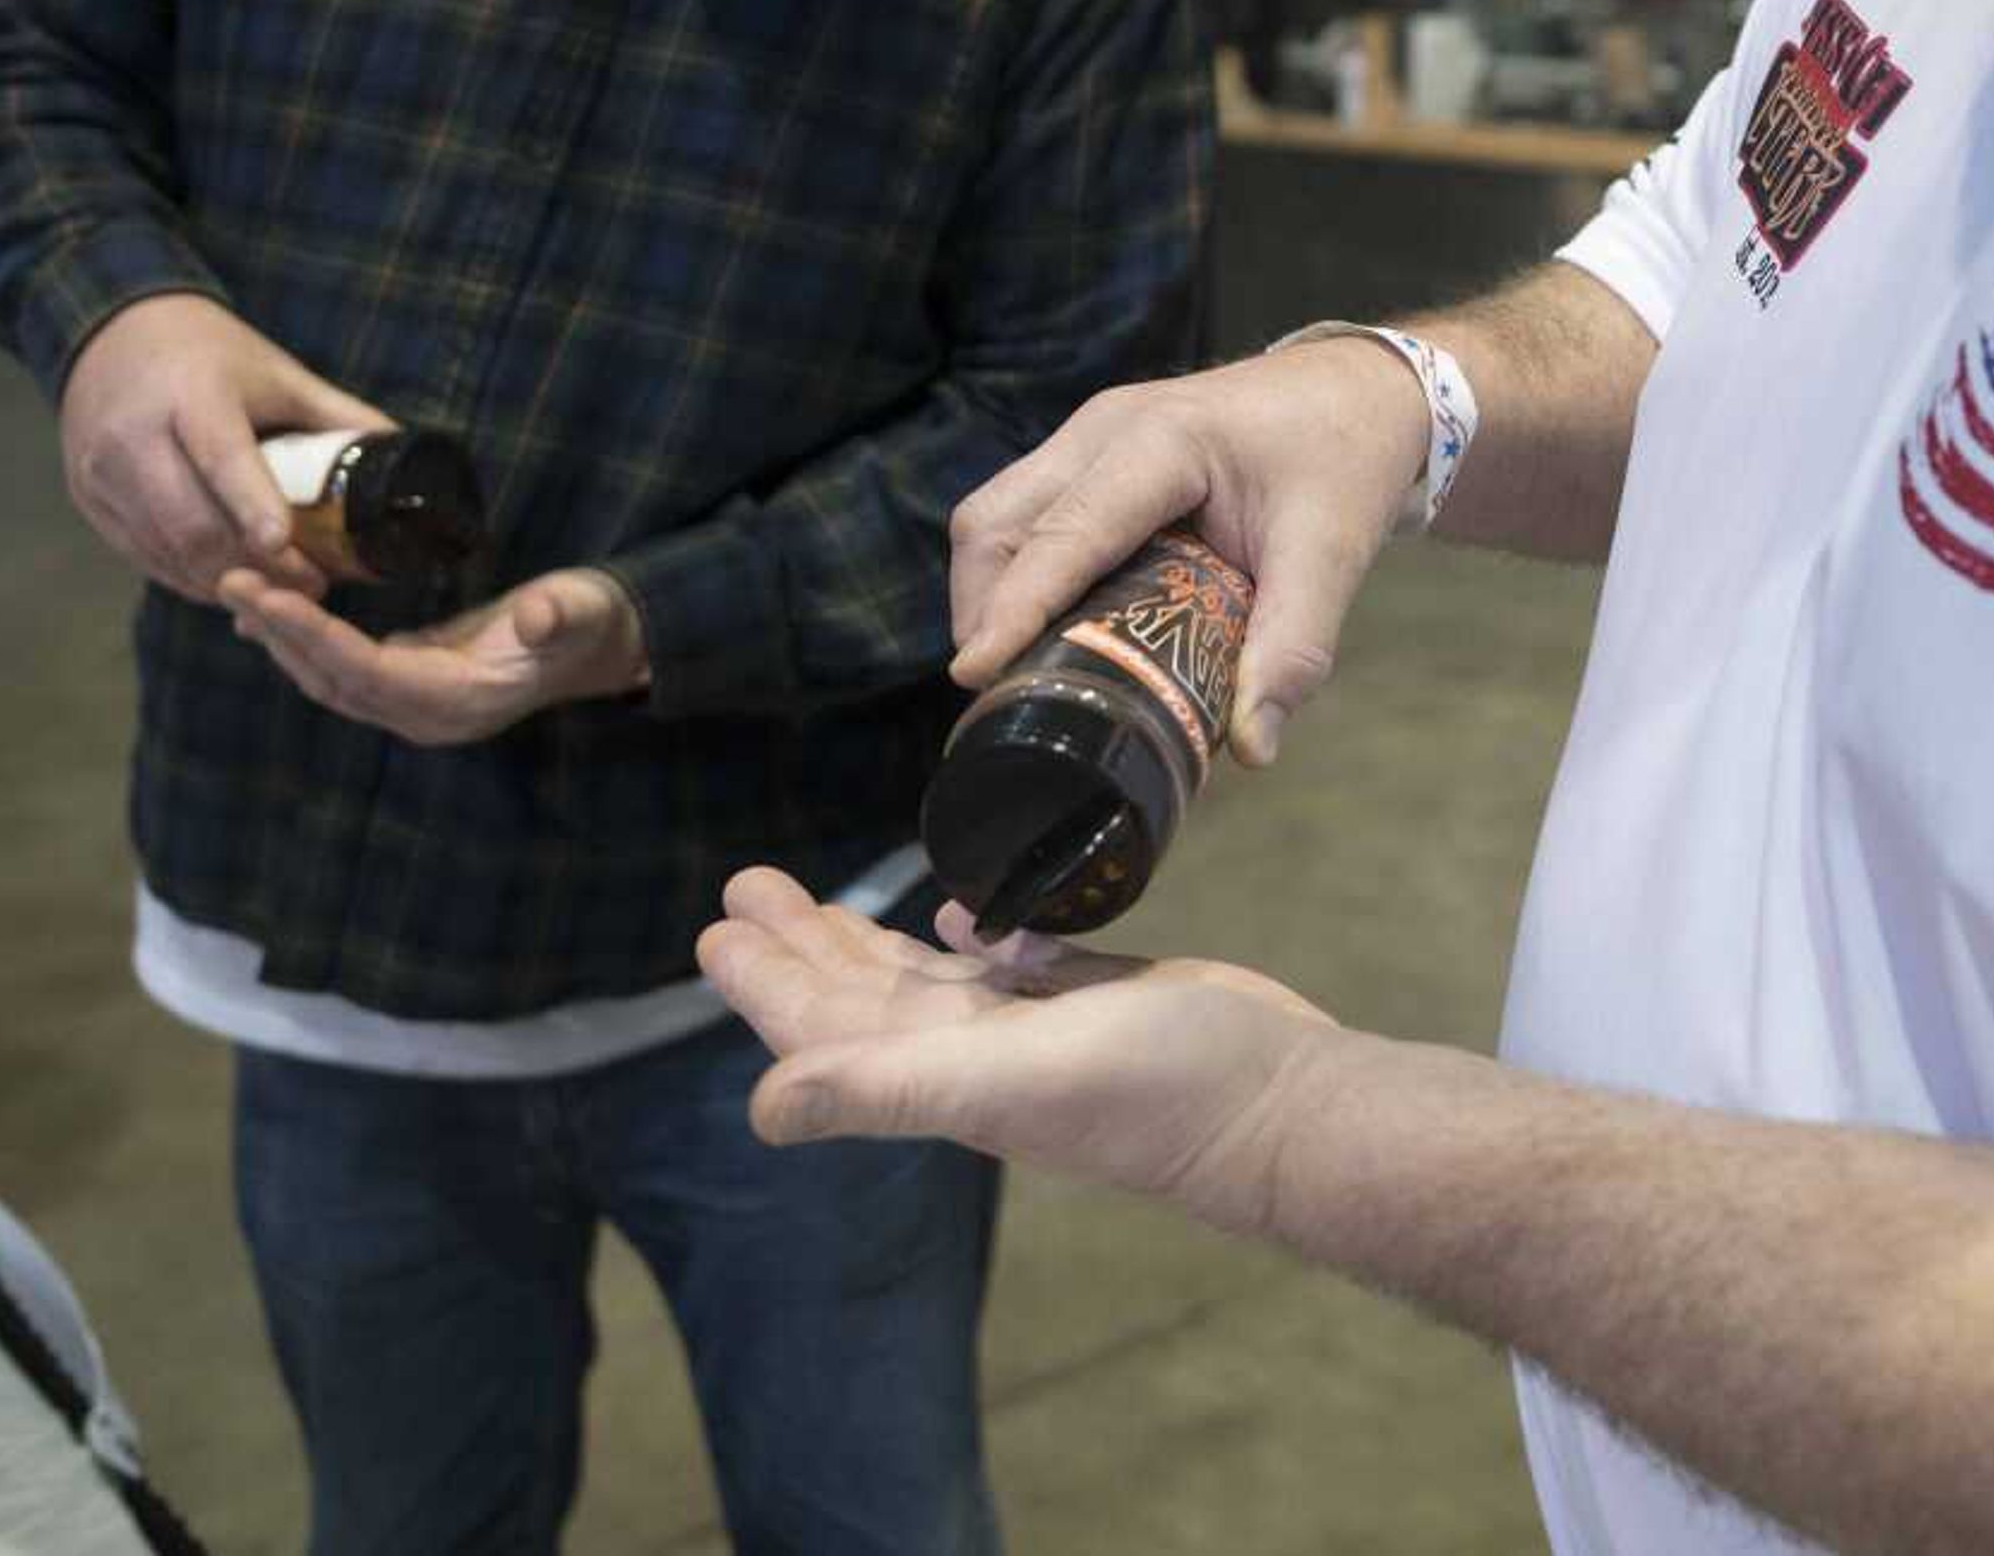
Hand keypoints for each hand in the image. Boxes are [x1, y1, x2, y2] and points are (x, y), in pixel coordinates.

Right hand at [60, 293, 390, 600]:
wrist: (112, 335)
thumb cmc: (212, 356)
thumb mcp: (278, 372)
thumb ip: (339, 416)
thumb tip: (407, 454)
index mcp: (190, 393)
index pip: (220, 457)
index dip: (252, 506)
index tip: (284, 545)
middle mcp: (134, 434)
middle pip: (192, 523)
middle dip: (256, 566)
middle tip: (313, 585)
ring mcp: (101, 471)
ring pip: (166, 551)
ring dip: (226, 580)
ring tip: (281, 589)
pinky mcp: (88, 498)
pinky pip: (144, 557)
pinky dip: (191, 577)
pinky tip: (231, 579)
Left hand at [219, 564, 648, 747]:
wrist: (601, 645)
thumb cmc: (590, 622)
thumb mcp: (583, 611)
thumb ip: (561, 616)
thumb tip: (538, 620)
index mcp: (460, 702)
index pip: (368, 673)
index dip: (314, 636)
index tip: (269, 595)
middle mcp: (428, 716)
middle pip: (333, 680)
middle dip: (279, 632)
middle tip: (231, 579)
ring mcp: (416, 708)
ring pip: (328, 680)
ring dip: (280, 638)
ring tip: (236, 591)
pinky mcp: (410, 686)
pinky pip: (341, 670)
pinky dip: (303, 640)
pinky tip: (274, 609)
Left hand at [698, 867, 1334, 1234]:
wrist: (1276, 1101)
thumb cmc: (1150, 1092)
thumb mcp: (1001, 1081)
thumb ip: (884, 1088)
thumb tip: (761, 1109)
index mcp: (938, 1075)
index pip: (826, 1027)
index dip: (767, 983)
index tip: (717, 927)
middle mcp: (974, 1056)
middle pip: (861, 995)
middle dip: (800, 944)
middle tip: (744, 884)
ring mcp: (1035, 1029)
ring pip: (924, 980)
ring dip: (866, 936)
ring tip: (816, 895)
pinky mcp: (1093, 998)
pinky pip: (1008, 961)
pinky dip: (968, 933)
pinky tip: (955, 909)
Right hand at [949, 341, 1427, 764]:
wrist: (1363, 390)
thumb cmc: (1346, 458)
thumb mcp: (1333, 551)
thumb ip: (1294, 646)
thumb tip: (1252, 747)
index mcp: (1162, 440)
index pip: (1065, 532)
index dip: (1014, 607)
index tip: (971, 675)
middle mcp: (1106, 428)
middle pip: (998, 521)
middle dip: (983, 610)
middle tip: (1003, 697)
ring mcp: (1091, 436)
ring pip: (998, 516)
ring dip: (993, 595)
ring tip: (1019, 674)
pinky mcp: (1092, 456)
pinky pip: (1027, 517)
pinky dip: (1020, 577)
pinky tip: (1049, 634)